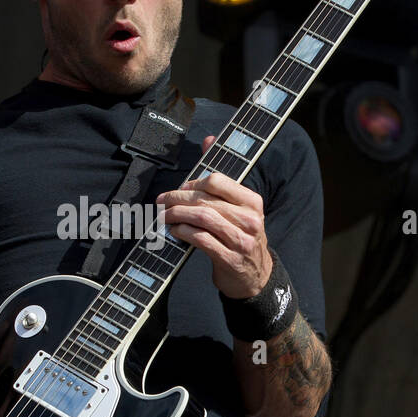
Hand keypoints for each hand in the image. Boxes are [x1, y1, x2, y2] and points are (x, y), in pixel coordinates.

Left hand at [155, 135, 272, 298]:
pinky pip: (201, 240)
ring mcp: (241, 240)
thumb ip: (222, 177)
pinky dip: (183, 233)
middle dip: (177, 199)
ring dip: (177, 215)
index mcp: (252, 202)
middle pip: (205, 200)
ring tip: (164, 216)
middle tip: (161, 202)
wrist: (255, 276)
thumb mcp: (239, 208)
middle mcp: (250, 219)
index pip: (217, 182)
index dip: (193, 183)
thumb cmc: (241, 237)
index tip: (180, 189)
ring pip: (202, 218)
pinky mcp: (230, 259)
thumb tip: (209, 140)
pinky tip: (174, 231)